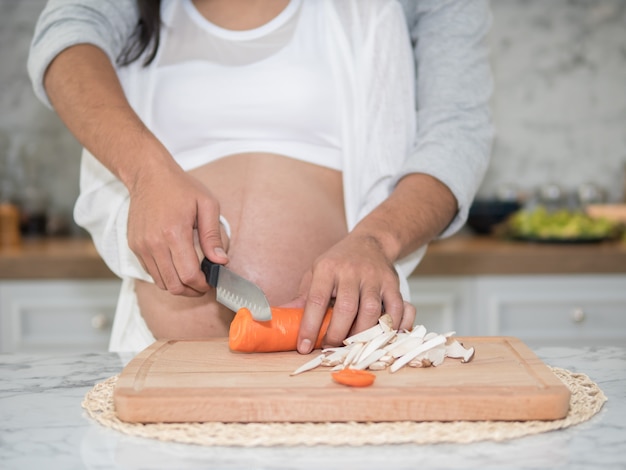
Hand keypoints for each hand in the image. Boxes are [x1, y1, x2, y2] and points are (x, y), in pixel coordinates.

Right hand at [126, 163, 227, 295]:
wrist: (149, 176)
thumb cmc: (180, 188)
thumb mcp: (207, 205)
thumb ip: (213, 236)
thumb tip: (221, 261)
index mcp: (174, 233)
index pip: (188, 275)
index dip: (202, 285)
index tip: (210, 283)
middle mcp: (154, 243)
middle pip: (173, 285)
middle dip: (191, 291)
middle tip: (203, 285)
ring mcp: (141, 246)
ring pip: (160, 282)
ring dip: (178, 286)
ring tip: (191, 278)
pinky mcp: (134, 246)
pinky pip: (150, 272)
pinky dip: (165, 275)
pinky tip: (176, 266)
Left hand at [294, 234, 415, 353]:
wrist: (370, 242)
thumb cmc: (338, 262)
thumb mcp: (315, 272)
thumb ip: (303, 296)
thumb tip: (282, 316)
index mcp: (327, 269)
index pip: (316, 300)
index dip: (309, 326)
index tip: (304, 346)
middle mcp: (351, 272)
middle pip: (346, 308)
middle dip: (337, 334)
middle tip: (330, 348)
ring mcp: (374, 278)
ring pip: (372, 311)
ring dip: (362, 334)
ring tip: (352, 345)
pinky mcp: (392, 284)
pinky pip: (396, 309)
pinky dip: (390, 327)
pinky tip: (380, 338)